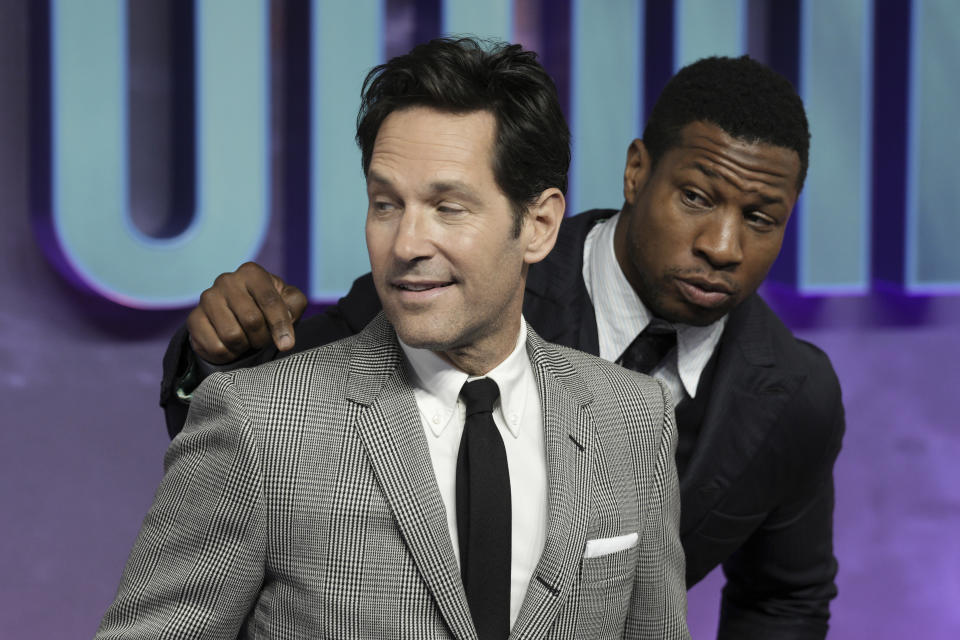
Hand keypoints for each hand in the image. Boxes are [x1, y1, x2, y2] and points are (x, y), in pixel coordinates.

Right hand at [186, 262, 307, 363]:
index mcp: (252, 273)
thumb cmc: (268, 308)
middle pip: (251, 321)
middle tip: (263, 339)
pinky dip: (229, 354)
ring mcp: (207, 298)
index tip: (287, 345)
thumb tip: (287, 316)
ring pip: (232, 336)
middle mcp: (227, 280)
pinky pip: (216, 347)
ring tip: (247, 340)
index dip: (280, 325)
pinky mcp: (194, 318)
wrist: (236, 316)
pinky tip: (231, 346)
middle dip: (263, 338)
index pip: (270, 301)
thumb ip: (295, 304)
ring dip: (245, 346)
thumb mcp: (289, 302)